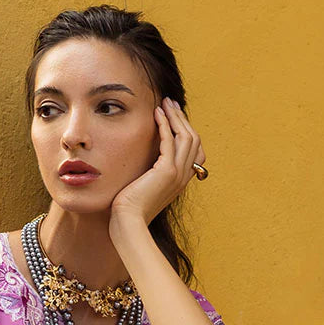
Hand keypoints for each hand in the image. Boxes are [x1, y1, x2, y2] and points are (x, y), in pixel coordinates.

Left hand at [109, 97, 205, 231]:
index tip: (174, 115)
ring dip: (175, 116)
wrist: (129, 222)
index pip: (194, 149)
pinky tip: (156, 113)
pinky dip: (165, 124)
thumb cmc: (131, 209)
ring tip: (165, 102)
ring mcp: (178, 174)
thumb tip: (144, 161)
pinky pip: (170, 140)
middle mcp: (184, 176)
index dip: (186, 129)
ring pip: (186, 136)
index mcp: (181, 180)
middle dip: (182, 118)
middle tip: (171, 102)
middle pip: (193, 139)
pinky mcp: (167, 171)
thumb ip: (150, 173)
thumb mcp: (145, 187)